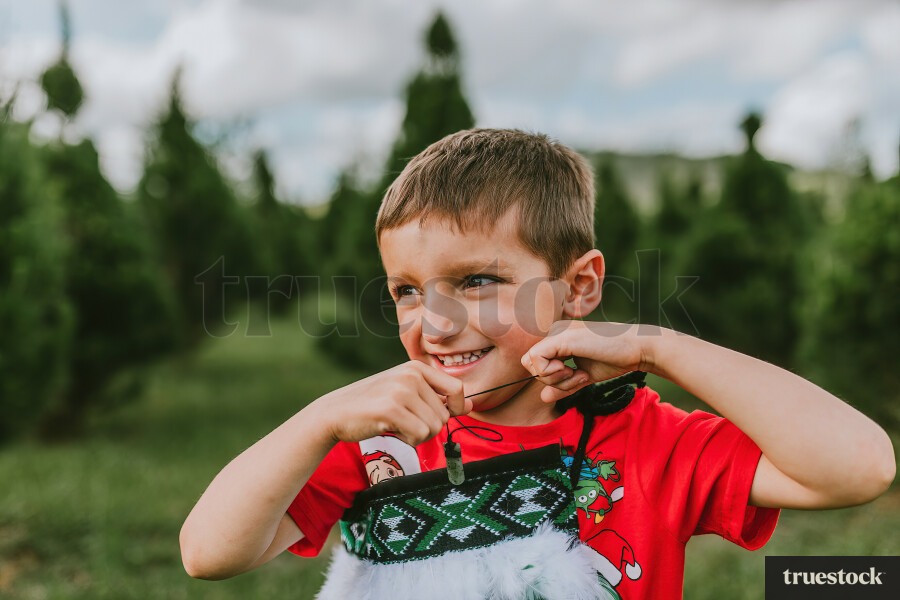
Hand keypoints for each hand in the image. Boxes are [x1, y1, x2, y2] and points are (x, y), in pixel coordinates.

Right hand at [318, 361, 471, 445]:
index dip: (458, 408)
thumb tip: (472, 406)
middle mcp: (411, 375)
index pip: (458, 389)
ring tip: (397, 426)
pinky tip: (392, 431)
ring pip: (434, 426)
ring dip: (418, 435)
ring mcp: (401, 390)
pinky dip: (409, 439)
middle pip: (445, 414)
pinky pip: (420, 433)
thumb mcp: (406, 393)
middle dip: (429, 427)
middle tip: (406, 424)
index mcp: (416, 367)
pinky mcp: (391, 408)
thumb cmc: (373, 405)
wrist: (335, 412)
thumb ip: (437, 397)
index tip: (445, 417)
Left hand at [520, 321, 654, 402]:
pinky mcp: (560, 337)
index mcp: (558, 338)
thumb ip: (563, 386)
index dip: (551, 378)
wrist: (637, 349)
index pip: (536, 363)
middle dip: (551, 380)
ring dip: (556, 379)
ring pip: (531, 364)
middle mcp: (554, 331)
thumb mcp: (583, 376)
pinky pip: (536, 360)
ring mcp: (556, 332)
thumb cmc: (614, 359)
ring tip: (581, 373)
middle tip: (577, 377)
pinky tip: (577, 371)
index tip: (576, 377)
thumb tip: (543, 397)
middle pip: (530, 364)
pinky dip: (554, 374)